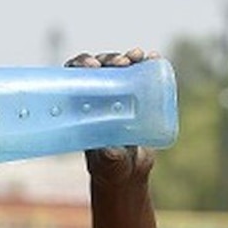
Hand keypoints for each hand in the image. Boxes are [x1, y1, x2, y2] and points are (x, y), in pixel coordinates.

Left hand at [64, 47, 159, 186]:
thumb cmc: (111, 169)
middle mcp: (96, 97)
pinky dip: (147, 64)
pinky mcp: (136, 98)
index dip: (80, 64)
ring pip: (118, 68)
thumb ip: (110, 158)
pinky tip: (153, 57)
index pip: (73, 77)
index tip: (93, 66)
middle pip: (98, 67)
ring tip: (138, 56)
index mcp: (80, 107)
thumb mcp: (109, 164)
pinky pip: (140, 76)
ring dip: (127, 57)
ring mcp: (116, 96)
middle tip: (122, 62)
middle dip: (109, 58)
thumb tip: (111, 150)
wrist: (129, 172)